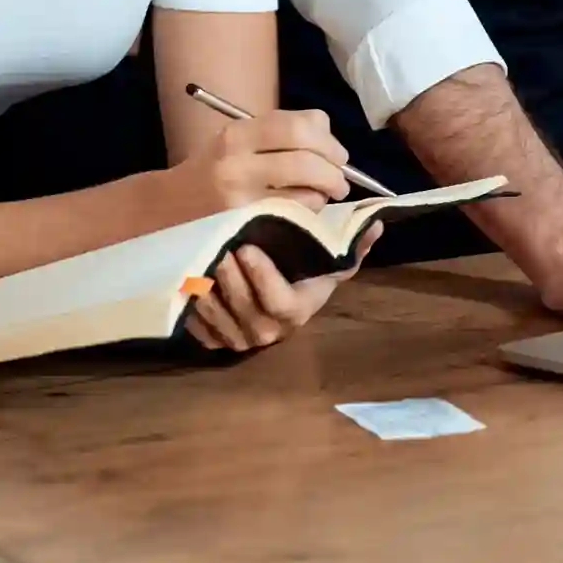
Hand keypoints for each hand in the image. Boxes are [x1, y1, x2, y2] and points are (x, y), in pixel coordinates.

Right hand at [173, 108, 351, 216]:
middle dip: (335, 168)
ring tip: (322, 194)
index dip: (327, 138)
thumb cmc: (208, 171)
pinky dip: (309, 212)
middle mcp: (237, 164)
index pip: (297, 126)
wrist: (165, 211)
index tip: (335, 151)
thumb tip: (326, 130)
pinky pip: (294, 217)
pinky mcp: (245, 228)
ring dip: (324, 193)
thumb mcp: (235, 141)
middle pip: (307, 158)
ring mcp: (241, 200)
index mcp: (237, 135)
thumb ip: (277, 132)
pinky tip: (303, 211)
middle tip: (341, 177)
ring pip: (307, 191)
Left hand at [185, 225, 381, 352]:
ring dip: (207, 289)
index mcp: (297, 311)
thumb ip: (355, 243)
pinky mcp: (216, 339)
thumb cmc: (306, 273)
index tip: (247, 248)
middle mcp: (269, 331)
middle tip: (218, 245)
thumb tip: (376, 223)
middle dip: (230, 279)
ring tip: (198, 257)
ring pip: (218, 317)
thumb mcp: (331, 259)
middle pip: (244, 310)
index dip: (262, 278)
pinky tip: (187, 280)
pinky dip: (191, 305)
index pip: (279, 302)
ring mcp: (240, 338)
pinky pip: (199, 327)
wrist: (280, 295)